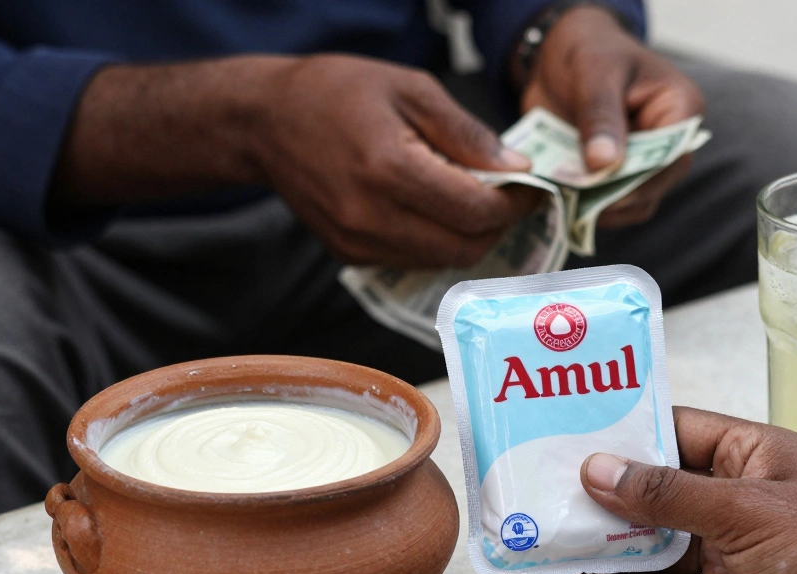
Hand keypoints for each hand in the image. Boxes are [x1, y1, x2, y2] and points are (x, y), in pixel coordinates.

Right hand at [255, 55, 541, 267]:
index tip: (531, 187)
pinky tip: (436, 211)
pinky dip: (437, 241)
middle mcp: (372, 216)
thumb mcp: (410, 89)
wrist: (265, 122)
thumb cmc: (337, 93)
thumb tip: (515, 168)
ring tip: (476, 202)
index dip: (515, 203)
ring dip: (470, 238)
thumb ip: (466, 134)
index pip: (475, 210)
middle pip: (464, 247)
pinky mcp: (349, 255)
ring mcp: (357, 242)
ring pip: (441, 261)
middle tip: (510, 199)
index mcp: (389, 168)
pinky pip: (412, 260)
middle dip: (498, 227)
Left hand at [519, 6, 704, 227]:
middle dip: (615, 196)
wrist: (562, 55)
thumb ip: (599, 116)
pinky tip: (560, 197)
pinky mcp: (620, 177)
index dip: (640, 178)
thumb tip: (605, 163)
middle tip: (573, 197)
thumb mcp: (594, 72)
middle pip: (654, 186)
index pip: (672, 155)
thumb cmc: (588, 50)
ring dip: (598, 207)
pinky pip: (611, 206)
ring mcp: (646, 163)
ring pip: (634, 205)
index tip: (602, 191)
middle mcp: (671, 142)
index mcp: (681, 108)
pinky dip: (585, 207)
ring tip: (563, 197)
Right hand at [549, 407, 796, 573]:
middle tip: (539, 493)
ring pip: (645, 547)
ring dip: (597, 550)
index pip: (672, 431)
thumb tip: (604, 469)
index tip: (568, 430)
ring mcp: (722, 554)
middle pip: (649, 492)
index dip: (621, 431)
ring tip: (544, 546)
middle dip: (596, 496)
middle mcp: (731, 500)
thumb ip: (669, 494)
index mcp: (749, 455)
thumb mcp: (747, 509)